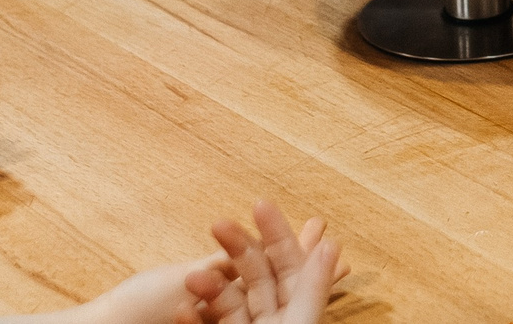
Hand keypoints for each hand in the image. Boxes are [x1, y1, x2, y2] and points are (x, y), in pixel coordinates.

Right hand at [178, 201, 340, 323]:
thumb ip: (312, 290)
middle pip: (256, 277)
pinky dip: (193, 319)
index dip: (277, 232)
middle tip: (218, 224)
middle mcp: (274, 320)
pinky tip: (181, 308)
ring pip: (228, 303)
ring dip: (209, 287)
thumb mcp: (299, 323)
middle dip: (238, 249)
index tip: (260, 202)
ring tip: (191, 278)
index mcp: (298, 312)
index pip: (289, 264)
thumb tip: (331, 245)